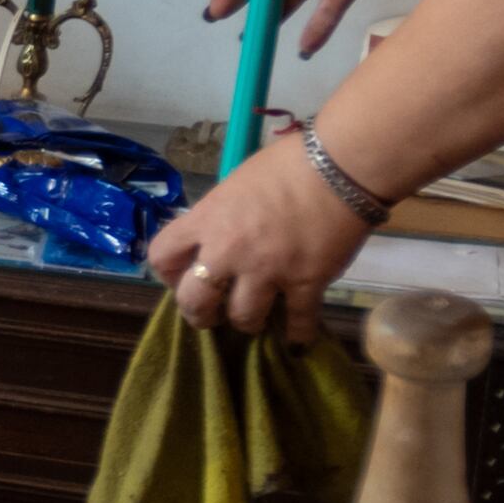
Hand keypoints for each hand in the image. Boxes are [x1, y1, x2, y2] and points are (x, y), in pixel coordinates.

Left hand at [144, 131, 379, 339]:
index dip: (168, 274)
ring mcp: (267, 270)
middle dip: (199, 314)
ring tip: (256, 319)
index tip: (181, 279)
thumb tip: (217, 234)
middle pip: (194, 301)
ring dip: (247, 322)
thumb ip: (222, 214)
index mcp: (208, 219)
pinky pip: (297, 322)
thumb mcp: (238, 183)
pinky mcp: (305, 283)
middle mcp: (229, 250)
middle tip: (212, 314)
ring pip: (243, 318)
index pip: (162, 255)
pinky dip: (297, 335)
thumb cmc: (289, 163)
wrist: (341, 165)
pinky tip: (297, 339)